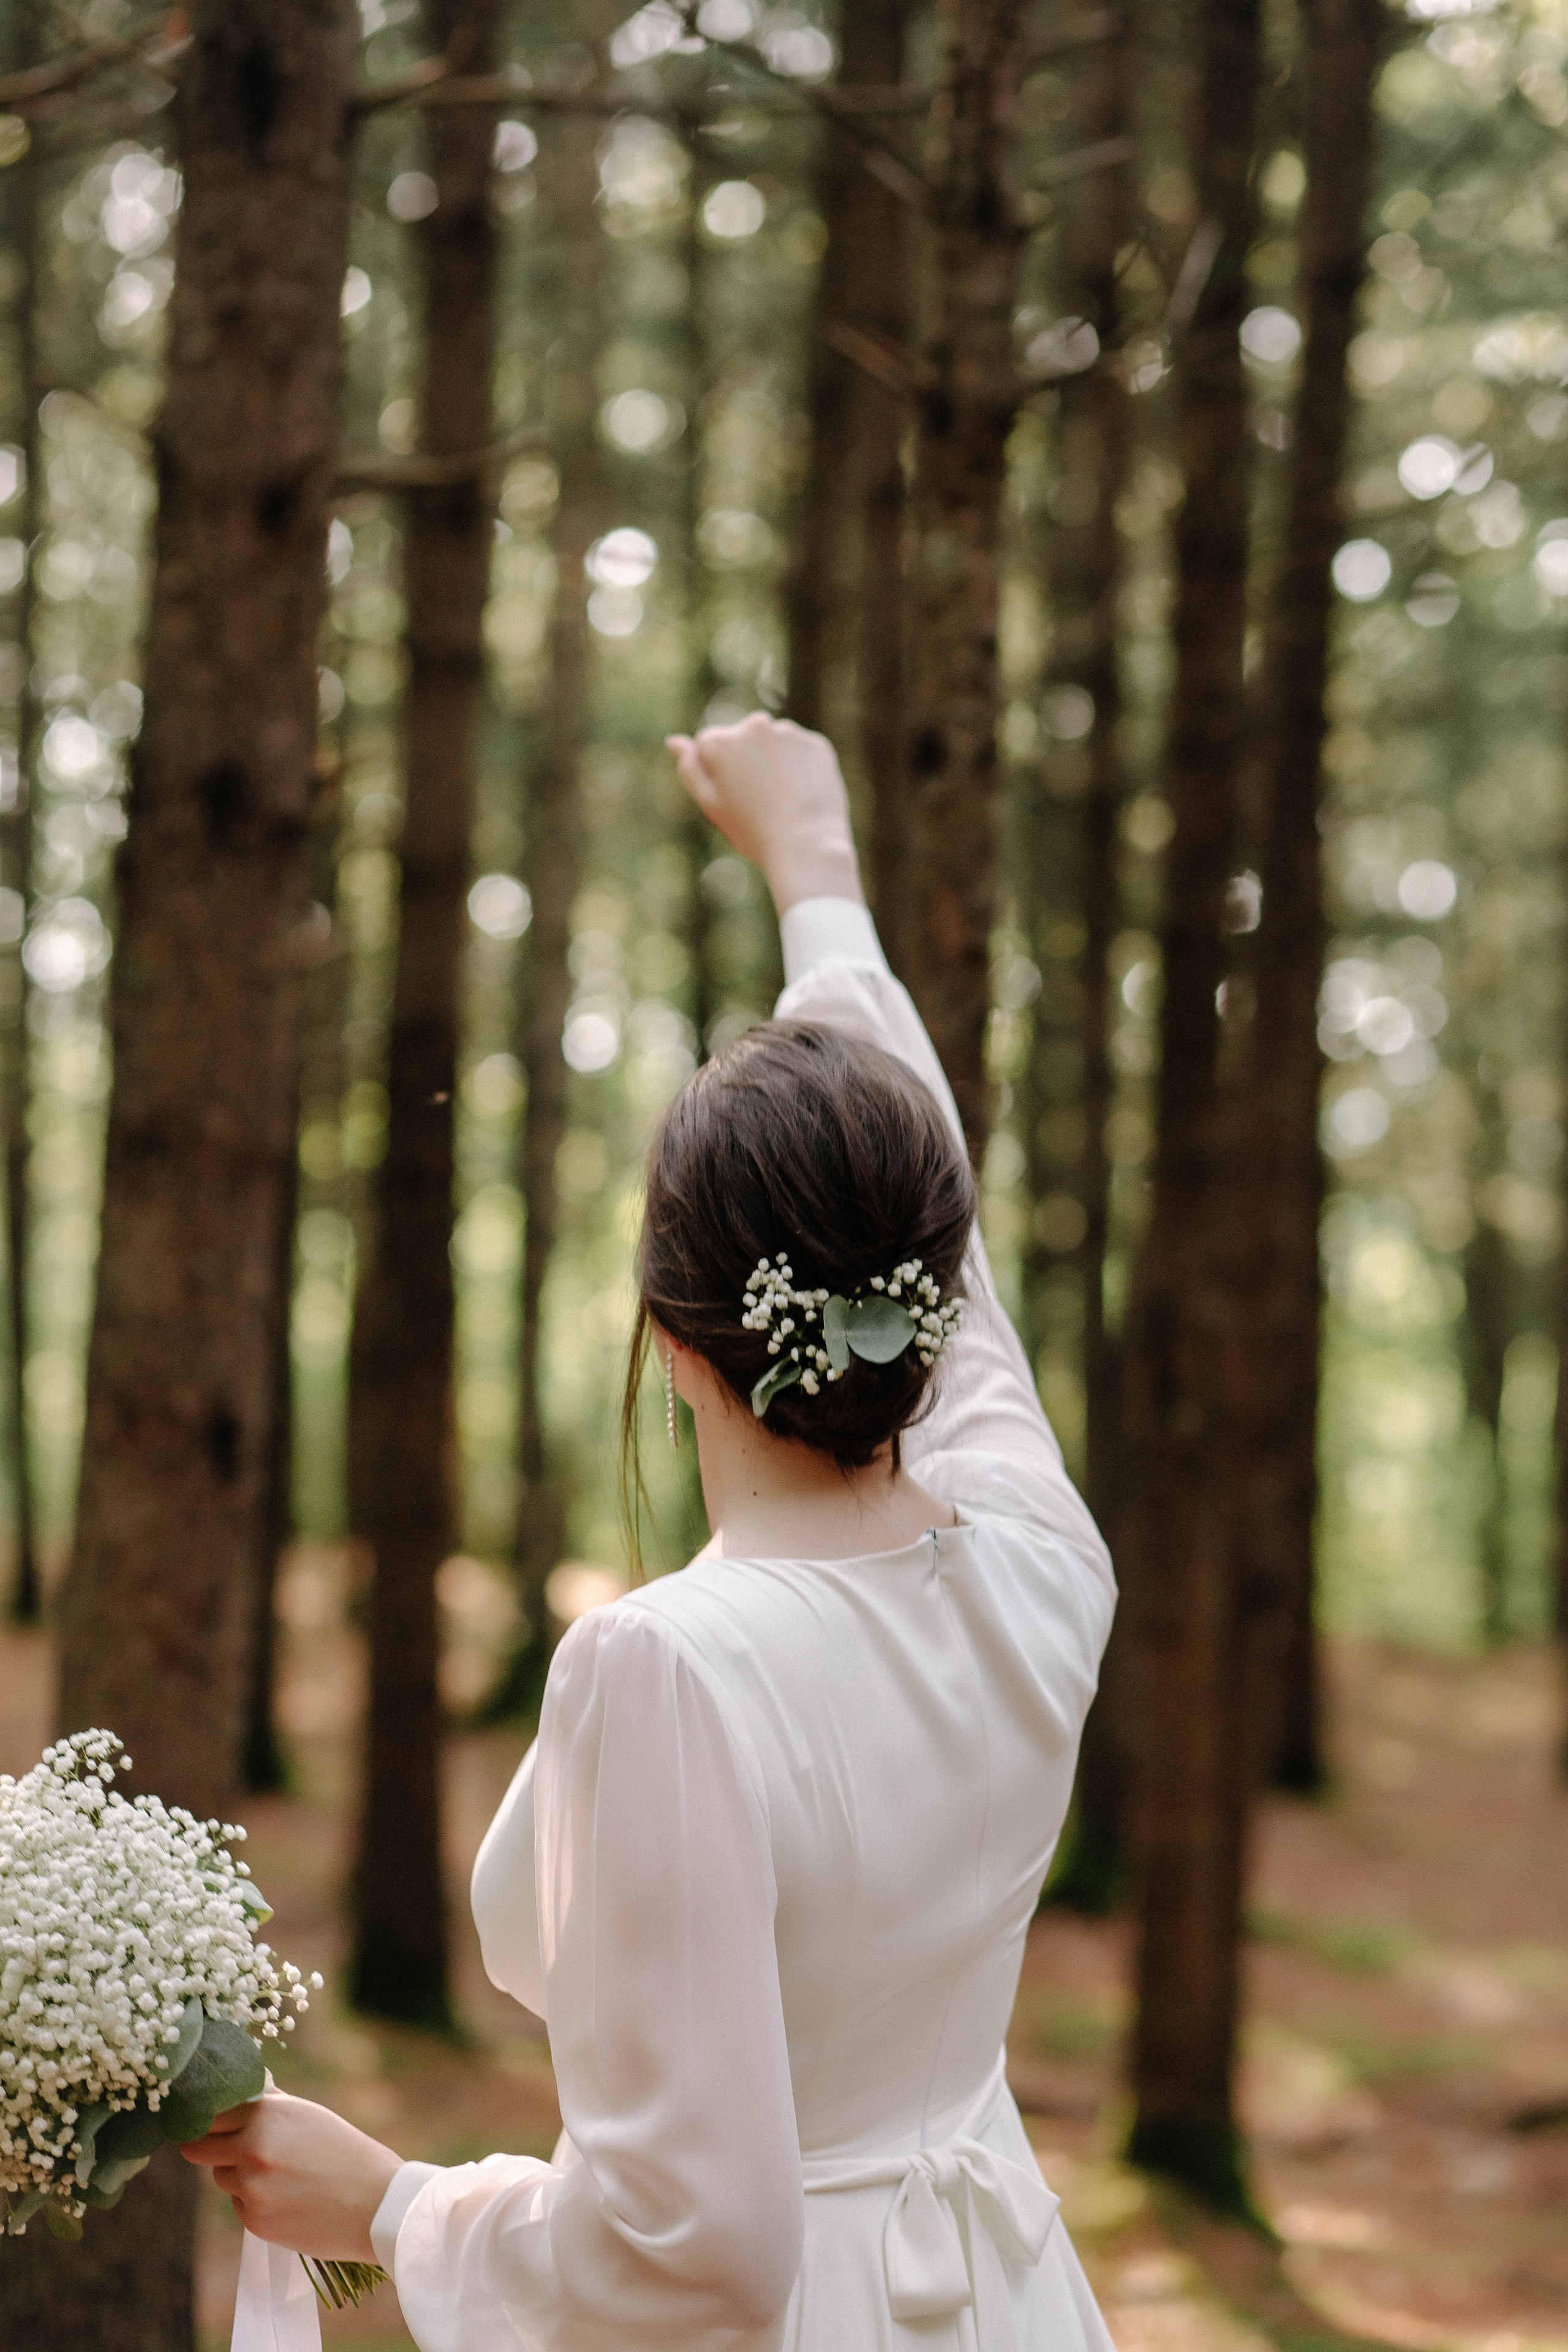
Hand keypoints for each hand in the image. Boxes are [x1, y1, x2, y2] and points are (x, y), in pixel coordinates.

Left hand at [180, 2088, 400, 2262]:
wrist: (374, 2203)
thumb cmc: (343, 2152)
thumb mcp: (306, 2116)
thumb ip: (268, 2105)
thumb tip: (237, 2095)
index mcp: (267, 2113)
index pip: (209, 2113)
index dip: (205, 2119)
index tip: (205, 2124)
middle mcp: (252, 2147)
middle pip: (199, 2148)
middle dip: (209, 2148)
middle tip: (234, 2150)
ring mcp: (251, 2186)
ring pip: (221, 2177)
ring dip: (238, 2175)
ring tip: (280, 2176)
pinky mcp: (254, 2220)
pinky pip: (239, 2204)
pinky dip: (254, 2201)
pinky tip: (287, 2199)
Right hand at [666, 713, 863, 916]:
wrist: (808, 846)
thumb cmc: (753, 832)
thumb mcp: (711, 804)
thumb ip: (690, 768)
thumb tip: (674, 741)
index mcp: (721, 741)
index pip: (707, 745)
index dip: (717, 772)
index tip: (732, 797)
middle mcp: (755, 725)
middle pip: (741, 739)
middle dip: (745, 761)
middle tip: (758, 802)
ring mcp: (789, 733)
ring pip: (773, 744)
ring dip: (773, 762)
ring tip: (782, 800)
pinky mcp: (817, 745)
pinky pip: (801, 752)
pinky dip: (800, 768)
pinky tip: (802, 795)